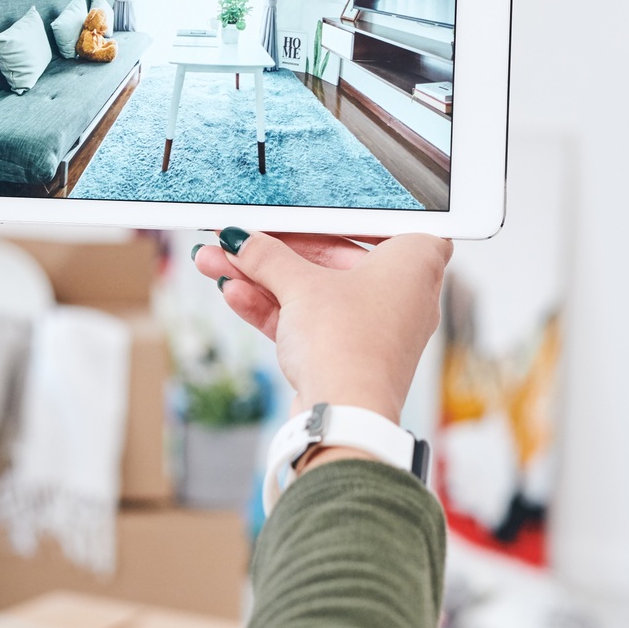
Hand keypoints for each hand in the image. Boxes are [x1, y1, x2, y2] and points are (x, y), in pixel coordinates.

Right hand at [194, 231, 449, 422]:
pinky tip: (233, 293)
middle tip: (238, 238)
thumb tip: (240, 240)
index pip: (379, 220)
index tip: (299, 206)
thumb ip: (267, 258)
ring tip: (215, 263)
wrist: (344, 420)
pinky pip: (309, 321)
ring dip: (262, 279)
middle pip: (331, 257)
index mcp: (413, 262)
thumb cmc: (348, 345)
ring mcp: (373, 327)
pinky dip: (274, 308)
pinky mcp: (348, 355)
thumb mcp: (300, 287)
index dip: (340, 213)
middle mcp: (401, 293)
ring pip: (312, 292)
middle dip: (275, 251)